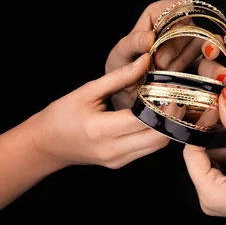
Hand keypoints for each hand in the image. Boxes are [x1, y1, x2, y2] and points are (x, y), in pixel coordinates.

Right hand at [37, 53, 168, 168]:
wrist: (47, 144)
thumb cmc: (62, 114)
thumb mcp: (87, 91)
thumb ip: (119, 77)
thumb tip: (145, 60)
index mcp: (101, 129)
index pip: (144, 119)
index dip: (164, 106)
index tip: (174, 89)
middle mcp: (112, 149)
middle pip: (158, 137)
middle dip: (172, 117)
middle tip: (178, 96)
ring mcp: (117, 160)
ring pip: (157, 145)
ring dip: (167, 126)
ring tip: (169, 105)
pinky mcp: (121, 163)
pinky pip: (148, 149)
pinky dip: (156, 133)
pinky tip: (155, 117)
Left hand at [105, 0, 207, 109]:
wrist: (130, 98)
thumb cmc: (122, 71)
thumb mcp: (120, 56)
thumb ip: (132, 44)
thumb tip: (150, 36)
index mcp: (157, 17)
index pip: (175, 7)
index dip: (175, 18)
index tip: (165, 36)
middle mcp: (178, 29)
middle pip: (191, 26)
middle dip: (177, 46)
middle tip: (159, 63)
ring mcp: (190, 48)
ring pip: (203, 44)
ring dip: (185, 61)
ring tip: (166, 74)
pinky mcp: (200, 67)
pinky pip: (213, 64)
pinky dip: (212, 71)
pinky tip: (207, 78)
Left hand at [183, 87, 225, 224]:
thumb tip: (221, 98)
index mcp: (209, 193)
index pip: (191, 153)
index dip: (201, 128)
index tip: (210, 107)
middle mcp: (208, 200)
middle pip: (199, 157)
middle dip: (211, 135)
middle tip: (220, 110)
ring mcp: (218, 200)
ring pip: (212, 160)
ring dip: (225, 144)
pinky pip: (222, 168)